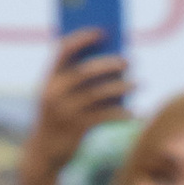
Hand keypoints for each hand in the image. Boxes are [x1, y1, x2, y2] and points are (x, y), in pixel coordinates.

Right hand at [16, 29, 130, 184]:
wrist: (44, 153)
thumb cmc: (57, 119)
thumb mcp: (59, 96)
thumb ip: (76, 80)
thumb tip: (110, 64)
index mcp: (49, 78)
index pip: (64, 49)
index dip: (83, 38)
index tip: (102, 31)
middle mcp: (55, 92)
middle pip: (85, 71)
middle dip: (109, 64)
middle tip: (129, 61)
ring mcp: (65, 111)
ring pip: (98, 94)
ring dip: (121, 87)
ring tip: (138, 83)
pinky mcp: (77, 130)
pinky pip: (104, 117)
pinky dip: (121, 114)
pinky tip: (134, 112)